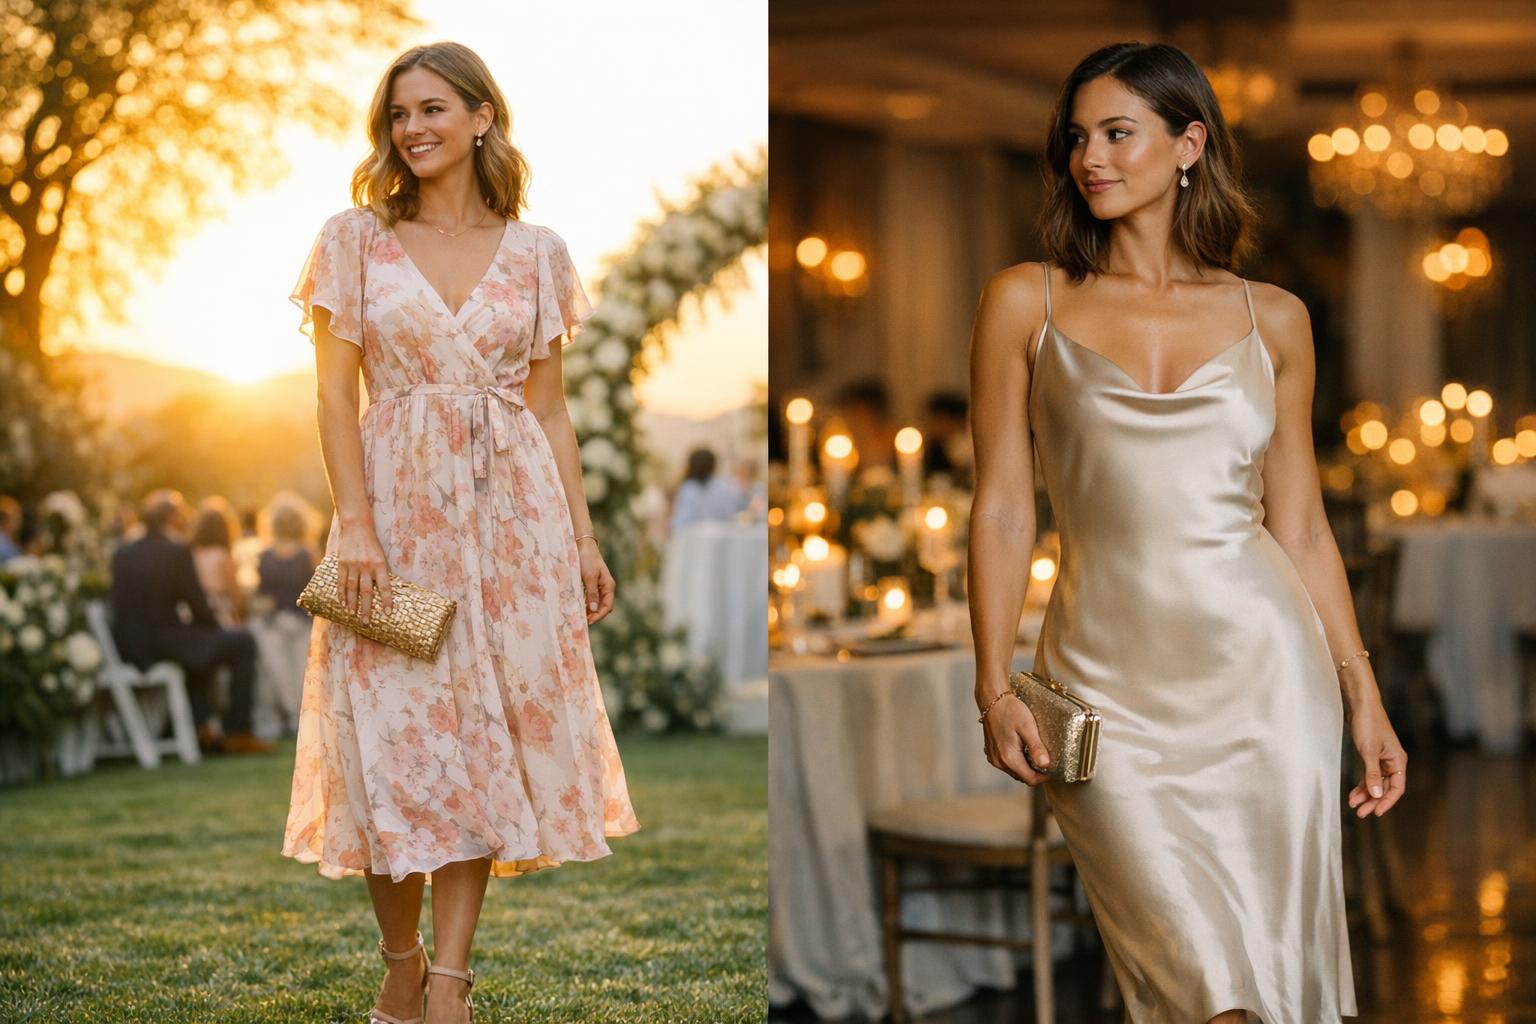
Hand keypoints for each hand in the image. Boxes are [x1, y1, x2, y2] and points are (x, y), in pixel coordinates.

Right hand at [336, 525, 392, 623]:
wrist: (357, 526)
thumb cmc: (372, 544)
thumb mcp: (381, 556)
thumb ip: (381, 572)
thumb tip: (384, 592)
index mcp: (380, 564)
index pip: (385, 586)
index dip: (387, 600)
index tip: (388, 613)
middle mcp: (367, 566)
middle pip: (367, 591)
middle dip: (367, 608)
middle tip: (366, 621)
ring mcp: (353, 565)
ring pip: (353, 589)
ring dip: (352, 603)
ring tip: (352, 615)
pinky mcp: (342, 563)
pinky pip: (341, 582)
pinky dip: (341, 594)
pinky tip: (342, 603)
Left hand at [577, 538, 614, 623]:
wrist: (582, 545)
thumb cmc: (587, 559)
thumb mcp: (589, 577)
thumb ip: (592, 594)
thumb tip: (594, 610)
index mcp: (608, 586)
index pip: (608, 606)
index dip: (599, 616)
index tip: (589, 621)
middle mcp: (605, 587)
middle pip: (602, 606)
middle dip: (594, 614)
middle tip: (582, 620)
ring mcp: (598, 584)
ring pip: (595, 602)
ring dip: (589, 609)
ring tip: (579, 614)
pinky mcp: (590, 582)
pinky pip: (589, 596)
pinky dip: (585, 602)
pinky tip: (577, 605)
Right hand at [980, 691, 1052, 785]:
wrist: (992, 699)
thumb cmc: (1010, 710)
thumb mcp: (1028, 727)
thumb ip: (1036, 747)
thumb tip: (1046, 765)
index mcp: (1009, 757)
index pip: (1030, 779)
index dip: (1044, 777)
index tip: (1053, 770)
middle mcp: (999, 761)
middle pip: (1023, 777)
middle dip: (1036, 772)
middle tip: (1046, 759)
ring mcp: (994, 758)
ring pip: (1015, 771)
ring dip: (1026, 766)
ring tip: (1035, 752)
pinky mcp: (992, 753)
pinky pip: (1007, 764)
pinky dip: (1017, 761)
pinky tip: (1022, 748)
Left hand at [1345, 693, 1406, 817]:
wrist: (1360, 706)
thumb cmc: (1368, 724)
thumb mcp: (1368, 751)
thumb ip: (1371, 774)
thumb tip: (1375, 795)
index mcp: (1398, 761)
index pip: (1396, 788)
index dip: (1387, 801)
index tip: (1376, 812)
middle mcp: (1393, 762)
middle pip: (1385, 787)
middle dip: (1373, 801)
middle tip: (1361, 813)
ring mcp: (1382, 759)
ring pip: (1375, 783)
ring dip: (1365, 794)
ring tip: (1353, 805)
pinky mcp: (1372, 756)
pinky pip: (1368, 775)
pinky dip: (1362, 784)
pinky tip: (1353, 794)